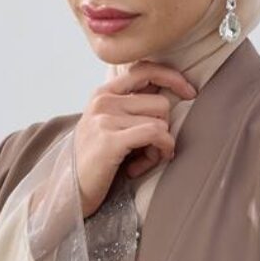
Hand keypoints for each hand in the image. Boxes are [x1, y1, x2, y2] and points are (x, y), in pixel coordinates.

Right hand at [74, 60, 196, 216]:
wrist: (69, 191)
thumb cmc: (96, 162)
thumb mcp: (108, 126)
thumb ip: (131, 108)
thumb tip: (168, 93)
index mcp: (103, 93)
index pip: (145, 69)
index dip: (172, 77)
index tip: (190, 92)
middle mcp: (103, 101)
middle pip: (160, 103)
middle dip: (163, 130)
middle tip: (149, 151)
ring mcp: (105, 118)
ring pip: (161, 122)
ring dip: (159, 148)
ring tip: (140, 161)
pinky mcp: (110, 139)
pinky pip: (156, 135)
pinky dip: (160, 151)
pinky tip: (143, 166)